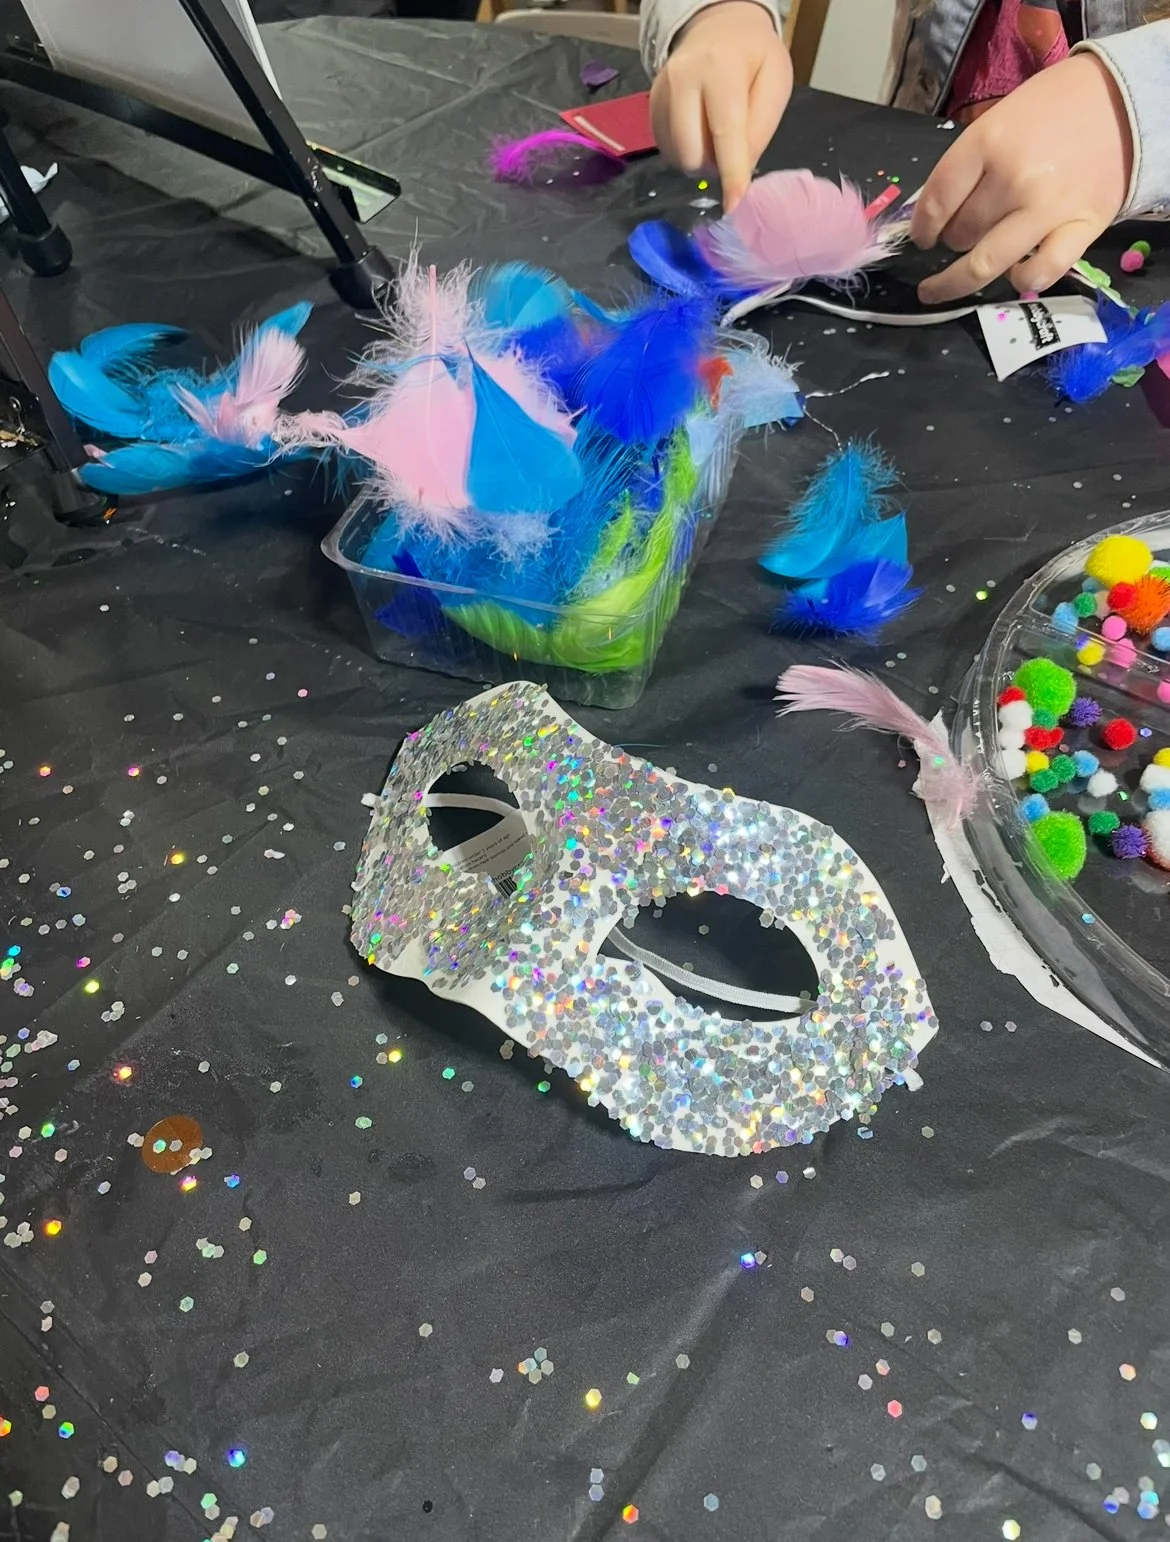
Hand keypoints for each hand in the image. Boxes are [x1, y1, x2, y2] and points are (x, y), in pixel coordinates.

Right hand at [650, 1, 792, 210]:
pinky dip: (686, 152)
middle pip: (692, 151)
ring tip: (715, 138)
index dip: (731, 172)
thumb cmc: (753, 57)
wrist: (718, 28)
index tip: (735, 204)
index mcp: (719, 68)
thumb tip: (742, 169)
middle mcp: (682, 79)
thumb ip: (761, 126)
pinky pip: (666, 149)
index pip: (725, 131)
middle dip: (713, 166)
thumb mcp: (775, 81)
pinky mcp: (651, 106)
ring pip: (676, 156)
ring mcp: (661, 93)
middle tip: (730, 153)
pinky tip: (698, 133)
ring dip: (700, 161)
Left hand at [911, 52, 1132, 302]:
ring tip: (952, 281)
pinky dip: (1021, 278)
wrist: (1125, 99)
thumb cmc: (1055, 106)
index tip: (921, 237)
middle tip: (955, 239)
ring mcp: (1048, 208)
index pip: (936, 201)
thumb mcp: (1000, 119)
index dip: (921, 227)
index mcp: (989, 142)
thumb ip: (968, 164)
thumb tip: (931, 214)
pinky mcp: (1081, 228)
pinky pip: (1041, 272)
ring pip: (985, 263)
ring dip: (961, 277)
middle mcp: (1015, 178)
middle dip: (949, 242)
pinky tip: (1014, 272)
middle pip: (959, 233)